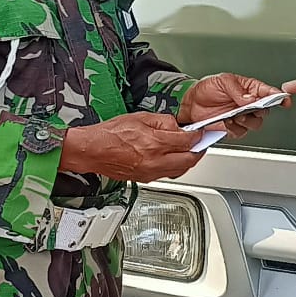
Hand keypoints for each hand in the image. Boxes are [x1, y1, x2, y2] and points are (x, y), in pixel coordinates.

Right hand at [61, 112, 202, 182]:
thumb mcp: (139, 117)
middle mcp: (155, 161)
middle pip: (189, 160)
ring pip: (180, 170)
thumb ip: (162, 121)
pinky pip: (167, 174)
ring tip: (189, 151)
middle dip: (199, 151)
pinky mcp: (145, 179)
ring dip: (188, 161)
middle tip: (201, 143)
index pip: (188, 141)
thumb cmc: (110, 134)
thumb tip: (177, 126)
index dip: (198, 136)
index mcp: (154, 143)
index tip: (202, 132)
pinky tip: (172, 159)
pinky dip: (174, 167)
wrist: (92, 151)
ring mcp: (150, 173)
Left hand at [178, 72, 286, 138]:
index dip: (278, 97)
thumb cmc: (207, 88)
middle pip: (265, 112)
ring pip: (254, 124)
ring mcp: (241, 117)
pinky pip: (240, 132)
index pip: (269, 93)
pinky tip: (225, 122)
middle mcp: (248, 104)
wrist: (190, 102)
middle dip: (258, 112)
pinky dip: (233, 129)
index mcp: (250, 89)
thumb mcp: (222, 81)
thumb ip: (237, 90)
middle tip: (248, 109)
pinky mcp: (232, 128)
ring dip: (246, 121)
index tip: (284, 100)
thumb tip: (250, 98)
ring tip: (234, 116)